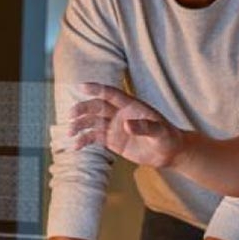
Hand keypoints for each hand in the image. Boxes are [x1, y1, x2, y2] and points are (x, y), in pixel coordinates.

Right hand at [68, 83, 185, 167]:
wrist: (168, 153)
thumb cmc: (167, 138)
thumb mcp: (159, 132)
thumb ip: (144, 127)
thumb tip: (126, 125)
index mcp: (131, 105)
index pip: (111, 94)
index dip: (97, 89)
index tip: (81, 86)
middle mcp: (120, 113)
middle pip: (97, 107)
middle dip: (83, 109)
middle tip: (71, 115)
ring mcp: (114, 126)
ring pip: (92, 122)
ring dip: (80, 125)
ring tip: (70, 132)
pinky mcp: (112, 140)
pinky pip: (94, 137)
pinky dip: (84, 141)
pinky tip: (75, 146)